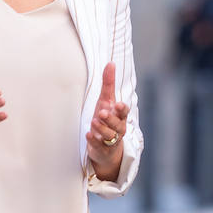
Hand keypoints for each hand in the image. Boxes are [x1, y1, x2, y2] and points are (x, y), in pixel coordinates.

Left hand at [86, 63, 129, 180]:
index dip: (122, 109)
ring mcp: (111, 140)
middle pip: (118, 125)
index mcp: (120, 116)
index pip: (124, 112)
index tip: (117, 104)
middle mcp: (118, 128)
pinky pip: (99, 146)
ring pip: (109, 136)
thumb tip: (111, 63)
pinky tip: (88, 135)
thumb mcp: (106, 101)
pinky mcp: (102, 150)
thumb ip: (108, 83)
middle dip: (110, 119)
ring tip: (93, 122)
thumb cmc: (106, 119)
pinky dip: (94, 141)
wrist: (106, 146)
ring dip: (101, 129)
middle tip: (101, 113)